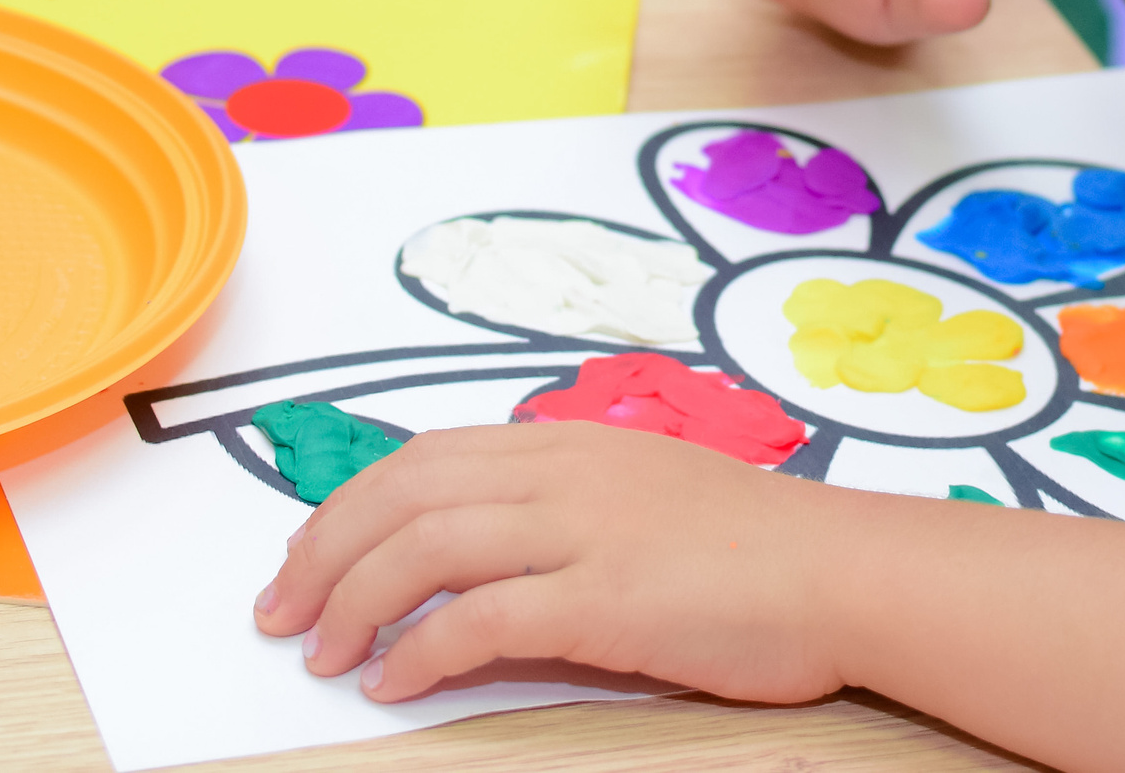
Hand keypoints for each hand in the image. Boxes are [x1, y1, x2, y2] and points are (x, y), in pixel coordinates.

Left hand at [252, 423, 849, 703]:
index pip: (428, 457)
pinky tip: (397, 682)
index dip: (349, 505)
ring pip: (428, 547)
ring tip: (323, 654)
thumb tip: (478, 558)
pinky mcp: (609, 596)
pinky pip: (483, 619)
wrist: (843, 571)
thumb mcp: (647, 497)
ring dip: (354, 602)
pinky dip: (422, 651)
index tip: (307, 557)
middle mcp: (570, 472)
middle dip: (324, 551)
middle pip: (406, 493)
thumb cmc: (757, 547)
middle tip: (280, 612)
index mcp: (574, 443)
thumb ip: (565, 509)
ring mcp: (588, 530)